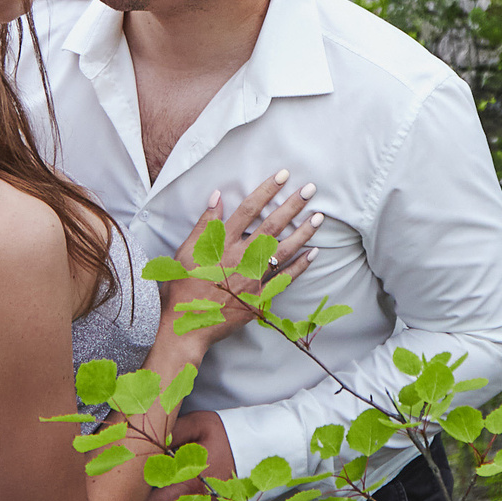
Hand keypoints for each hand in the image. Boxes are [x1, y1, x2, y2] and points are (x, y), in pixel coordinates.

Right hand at [163, 170, 319, 341]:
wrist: (185, 324)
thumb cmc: (182, 286)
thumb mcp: (185, 251)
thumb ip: (204, 224)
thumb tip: (217, 196)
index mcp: (222, 243)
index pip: (248, 209)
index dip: (267, 190)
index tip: (283, 175)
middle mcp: (240, 257)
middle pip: (271, 226)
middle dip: (292, 206)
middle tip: (310, 190)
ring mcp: (252, 278)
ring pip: (283, 250)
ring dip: (302, 232)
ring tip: (319, 217)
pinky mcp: (259, 296)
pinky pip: (284, 279)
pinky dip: (300, 266)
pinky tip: (313, 252)